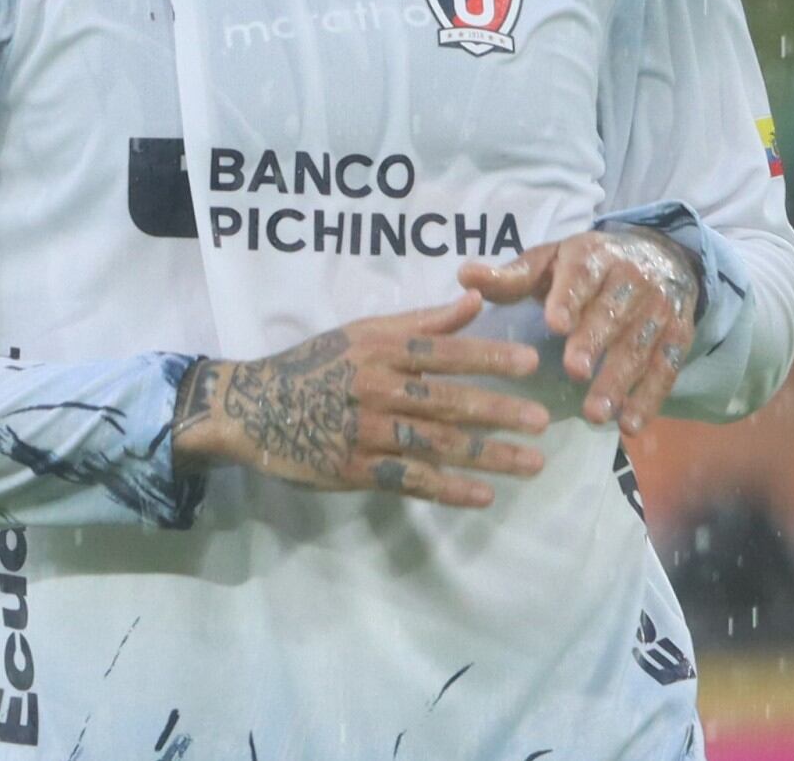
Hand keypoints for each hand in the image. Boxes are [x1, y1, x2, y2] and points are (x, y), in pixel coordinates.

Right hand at [171, 298, 552, 507]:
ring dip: (488, 456)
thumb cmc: (315, 364)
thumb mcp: (364, 331)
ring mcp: (366, 433)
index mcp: (382, 350)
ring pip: (436, 445)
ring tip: (532, 462)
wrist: (251, 408)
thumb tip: (475, 299)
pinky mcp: (355, 470)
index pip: (443, 352)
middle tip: (543, 422)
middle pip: (447, 402)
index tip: (530, 364)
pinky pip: (410, 480)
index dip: (488, 357)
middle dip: (499, 413)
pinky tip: (483, 495)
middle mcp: (377, 389)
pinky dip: (448, 489)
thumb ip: (423, 320)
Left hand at [462, 227, 699, 431]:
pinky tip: (631, 425)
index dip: (569, 299)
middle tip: (574, 372)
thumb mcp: (549, 263)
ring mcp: (660, 307)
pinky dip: (652, 397)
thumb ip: (510, 277)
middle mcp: (632, 278)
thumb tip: (465, 276)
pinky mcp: (679, 334)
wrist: (660, 257)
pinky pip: (668, 367)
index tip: (554, 324)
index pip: (581, 276)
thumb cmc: (587, 269)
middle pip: (614, 312)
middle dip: (595, 342)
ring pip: (640, 344)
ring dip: (620, 380)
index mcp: (593, 257)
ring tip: (596, 414)